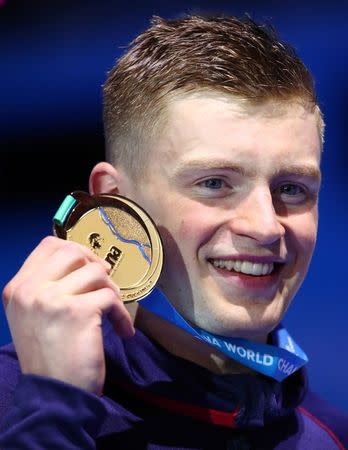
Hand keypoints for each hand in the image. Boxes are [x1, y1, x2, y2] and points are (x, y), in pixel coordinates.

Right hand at [2, 236, 134, 394]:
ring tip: (112, 312)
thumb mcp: (34, 316)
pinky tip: (122, 330)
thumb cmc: (48, 355)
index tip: (89, 267)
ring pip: (96, 272)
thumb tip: (85, 261)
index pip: (48, 246)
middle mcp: (30, 290)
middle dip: (95, 265)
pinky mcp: (78, 311)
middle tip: (104, 287)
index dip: (75, 251)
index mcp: (18, 288)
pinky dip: (122, 313)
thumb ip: (48, 286)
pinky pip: (111, 297)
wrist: (53, 394)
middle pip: (73, 251)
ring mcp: (52, 299)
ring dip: (112, 291)